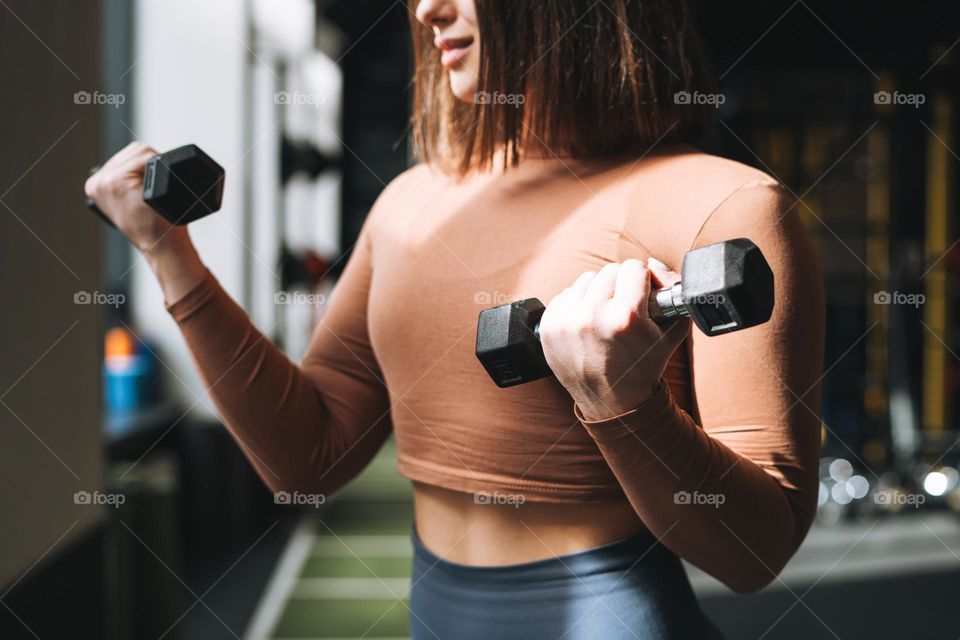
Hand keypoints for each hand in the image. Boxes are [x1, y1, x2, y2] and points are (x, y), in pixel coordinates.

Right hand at [84, 141, 186, 253]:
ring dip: (156, 166)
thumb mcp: (133, 203)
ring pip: (141, 151)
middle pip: (134, 151)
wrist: (162, 246)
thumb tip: (143, 165)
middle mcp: (96, 181)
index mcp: (96, 184)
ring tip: (156, 191)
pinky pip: (146, 157)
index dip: (146, 166)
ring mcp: (105, 180)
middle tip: (157, 189)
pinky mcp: (117, 180)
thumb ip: (129, 184)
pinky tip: (157, 187)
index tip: (152, 186)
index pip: (126, 156)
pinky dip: (158, 167)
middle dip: (151, 164)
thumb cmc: (154, 227)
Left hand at [538, 258, 689, 420]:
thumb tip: (652, 263)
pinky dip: (578, 304)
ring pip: (586, 280)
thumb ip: (670, 289)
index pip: (633, 267)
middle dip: (620, 285)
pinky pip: (566, 294)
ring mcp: (566, 322)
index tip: (642, 294)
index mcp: (624, 317)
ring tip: (606, 316)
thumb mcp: (672, 330)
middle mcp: (592, 316)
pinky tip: (588, 323)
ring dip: (598, 292)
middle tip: (625, 306)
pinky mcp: (549, 327)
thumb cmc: (644, 366)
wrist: (612, 402)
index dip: (642, 279)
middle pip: (609, 271)